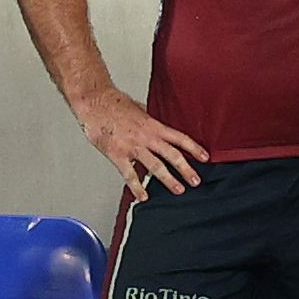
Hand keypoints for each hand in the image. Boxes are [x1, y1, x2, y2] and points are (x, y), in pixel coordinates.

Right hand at [73, 88, 208, 201]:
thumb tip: (158, 126)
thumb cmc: (113, 103)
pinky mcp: (118, 154)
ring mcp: (132, 146)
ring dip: (169, 180)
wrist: (94, 101)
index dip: (193, 148)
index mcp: (152, 124)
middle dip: (186, 169)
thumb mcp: (138, 108)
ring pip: (155, 166)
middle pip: (172, 155)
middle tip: (195, 180)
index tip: (204, 157)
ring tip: (178, 190)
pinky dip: (137, 188)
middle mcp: (146, 136)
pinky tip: (143, 196)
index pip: (179, 138)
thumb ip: (149, 121)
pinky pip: (130, 175)